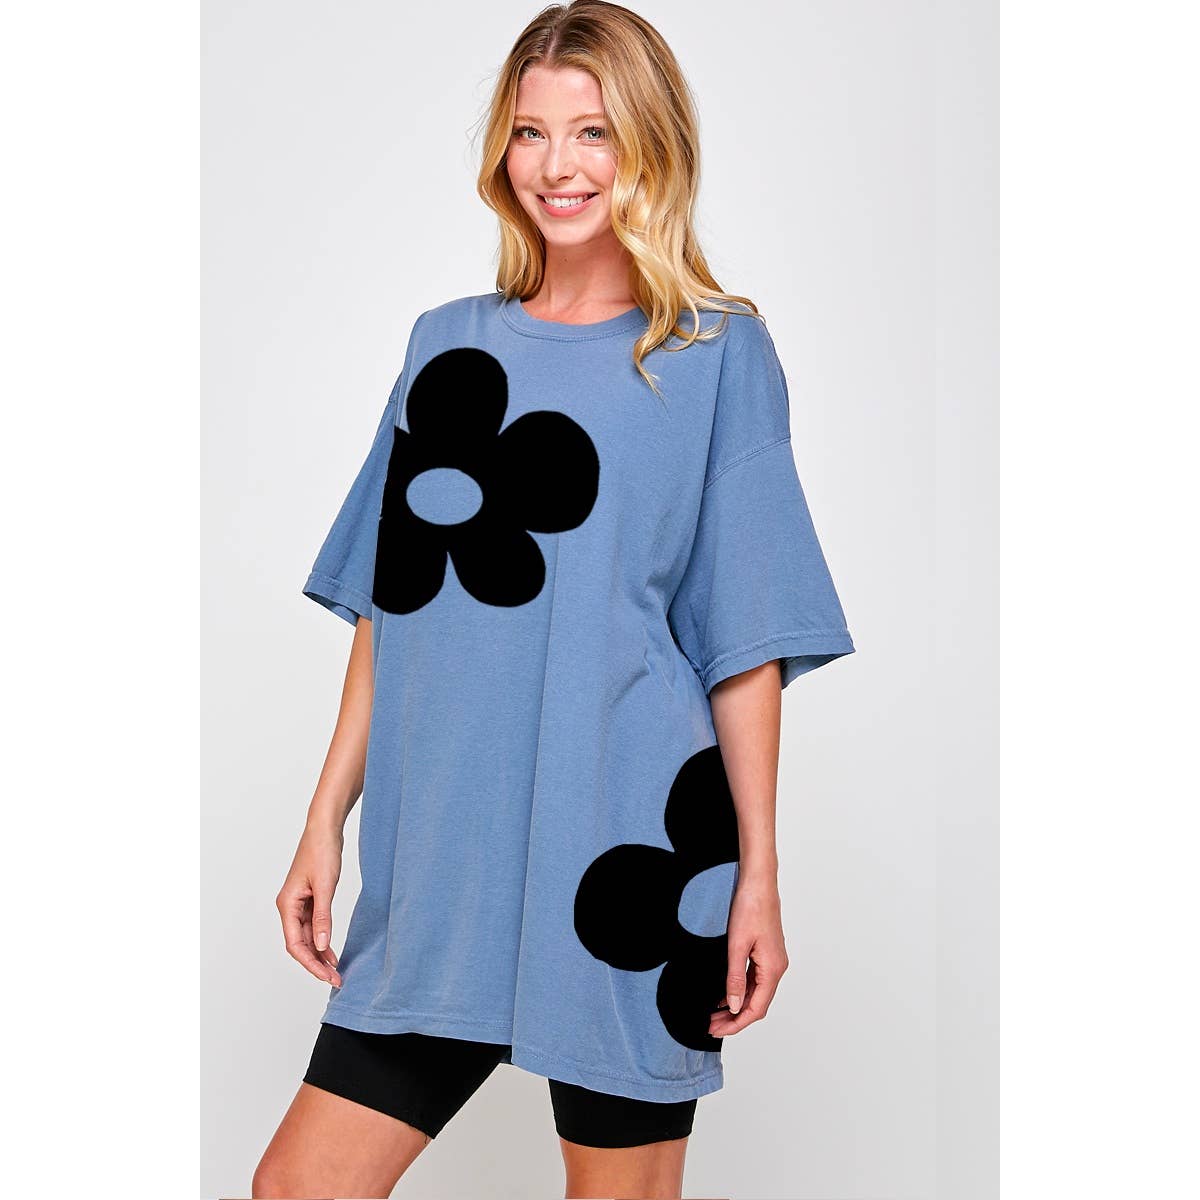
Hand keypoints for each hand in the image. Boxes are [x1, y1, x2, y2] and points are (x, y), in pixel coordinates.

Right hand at [275, 823, 344, 986]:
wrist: (325, 829)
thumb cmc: (322, 852)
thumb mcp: (325, 887)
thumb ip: (323, 918)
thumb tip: (321, 946)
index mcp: (287, 905)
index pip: (295, 944)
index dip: (311, 963)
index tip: (327, 976)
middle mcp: (289, 907)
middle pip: (299, 944)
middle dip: (316, 963)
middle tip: (336, 979)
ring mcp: (299, 904)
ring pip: (307, 938)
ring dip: (320, 954)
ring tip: (336, 971)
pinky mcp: (310, 899)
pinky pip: (313, 927)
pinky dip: (323, 940)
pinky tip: (332, 952)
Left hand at [708, 874, 788, 1037]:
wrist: (758, 882)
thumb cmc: (750, 907)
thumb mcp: (736, 945)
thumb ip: (735, 978)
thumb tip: (734, 1006)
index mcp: (773, 969)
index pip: (756, 1008)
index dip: (736, 1023)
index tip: (717, 1030)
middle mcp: (777, 968)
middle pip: (757, 1004)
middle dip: (734, 1018)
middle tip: (711, 1026)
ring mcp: (773, 960)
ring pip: (756, 993)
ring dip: (736, 1005)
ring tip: (714, 1014)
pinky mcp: (766, 952)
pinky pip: (755, 980)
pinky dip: (740, 991)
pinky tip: (725, 995)